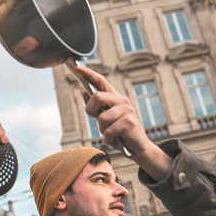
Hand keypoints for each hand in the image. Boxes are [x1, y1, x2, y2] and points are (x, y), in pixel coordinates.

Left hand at [77, 66, 172, 180]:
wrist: (138, 147)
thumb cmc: (121, 134)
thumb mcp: (106, 120)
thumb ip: (97, 107)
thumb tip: (84, 93)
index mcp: (115, 98)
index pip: (101, 81)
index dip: (89, 74)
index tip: (77, 68)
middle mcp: (122, 101)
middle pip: (97, 96)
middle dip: (91, 110)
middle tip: (98, 119)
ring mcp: (126, 111)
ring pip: (102, 118)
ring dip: (103, 130)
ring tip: (112, 133)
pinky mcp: (129, 122)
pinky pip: (108, 131)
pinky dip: (109, 139)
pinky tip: (117, 139)